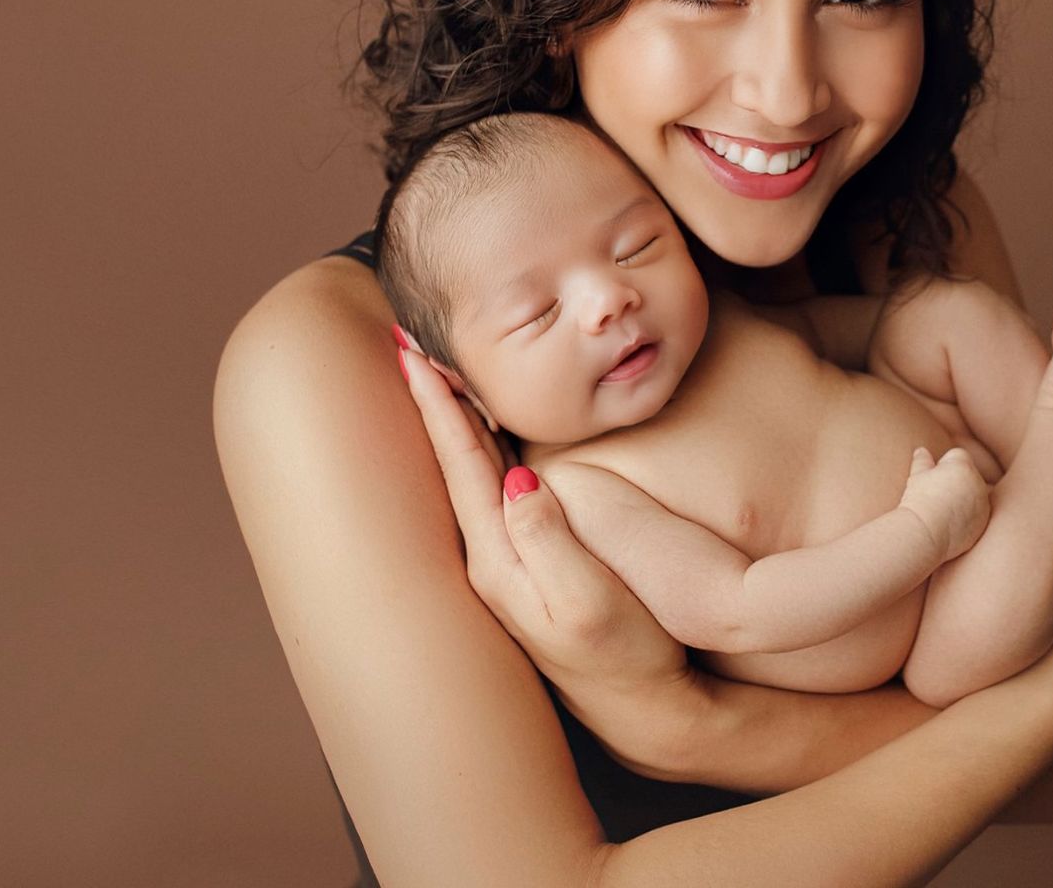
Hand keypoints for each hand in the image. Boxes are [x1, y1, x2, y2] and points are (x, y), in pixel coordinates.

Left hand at [394, 330, 694, 770]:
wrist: (646, 707)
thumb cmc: (627, 655)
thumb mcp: (590, 603)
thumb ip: (550, 542)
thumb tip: (518, 482)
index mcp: (499, 560)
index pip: (462, 465)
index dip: (441, 407)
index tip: (415, 356)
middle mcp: (490, 561)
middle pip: (452, 462)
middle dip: (432, 402)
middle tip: (407, 344)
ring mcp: (506, 567)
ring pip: (469, 474)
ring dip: (452, 422)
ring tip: (437, 374)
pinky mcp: (527, 570)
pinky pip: (490, 491)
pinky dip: (481, 450)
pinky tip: (485, 433)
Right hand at [898, 445, 989, 561]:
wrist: (926, 533)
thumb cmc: (919, 501)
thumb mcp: (917, 477)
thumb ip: (922, 461)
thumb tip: (921, 451)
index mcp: (964, 466)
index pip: (957, 456)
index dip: (943, 465)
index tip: (932, 480)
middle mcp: (978, 483)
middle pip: (968, 475)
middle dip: (956, 481)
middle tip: (936, 496)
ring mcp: (983, 504)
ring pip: (974, 495)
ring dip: (963, 499)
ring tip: (942, 511)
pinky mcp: (983, 523)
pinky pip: (976, 514)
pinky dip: (967, 517)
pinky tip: (949, 524)